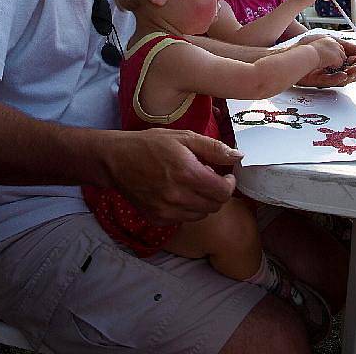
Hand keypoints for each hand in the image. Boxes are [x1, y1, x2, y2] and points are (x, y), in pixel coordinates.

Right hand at [105, 128, 242, 222]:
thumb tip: (238, 156)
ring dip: (204, 201)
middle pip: (215, 206)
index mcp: (187, 173)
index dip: (230, 184)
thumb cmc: (150, 144)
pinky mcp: (157, 218)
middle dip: (218, 192)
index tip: (226, 175)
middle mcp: (177, 196)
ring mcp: (166, 210)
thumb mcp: (184, 137)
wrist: (116, 160)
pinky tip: (179, 193)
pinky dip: (188, 208)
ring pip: (201, 214)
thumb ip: (213, 147)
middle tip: (210, 178)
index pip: (223, 192)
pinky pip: (184, 218)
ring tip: (193, 184)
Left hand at [296, 39, 355, 87]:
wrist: (293, 50)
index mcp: (337, 58)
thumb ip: (346, 47)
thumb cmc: (310, 44)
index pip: (353, 61)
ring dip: (351, 73)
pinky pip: (330, 81)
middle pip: (350, 71)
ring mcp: (325, 74)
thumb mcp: (332, 41)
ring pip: (343, 77)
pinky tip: (343, 75)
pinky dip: (337, 78)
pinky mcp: (317, 80)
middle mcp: (333, 67)